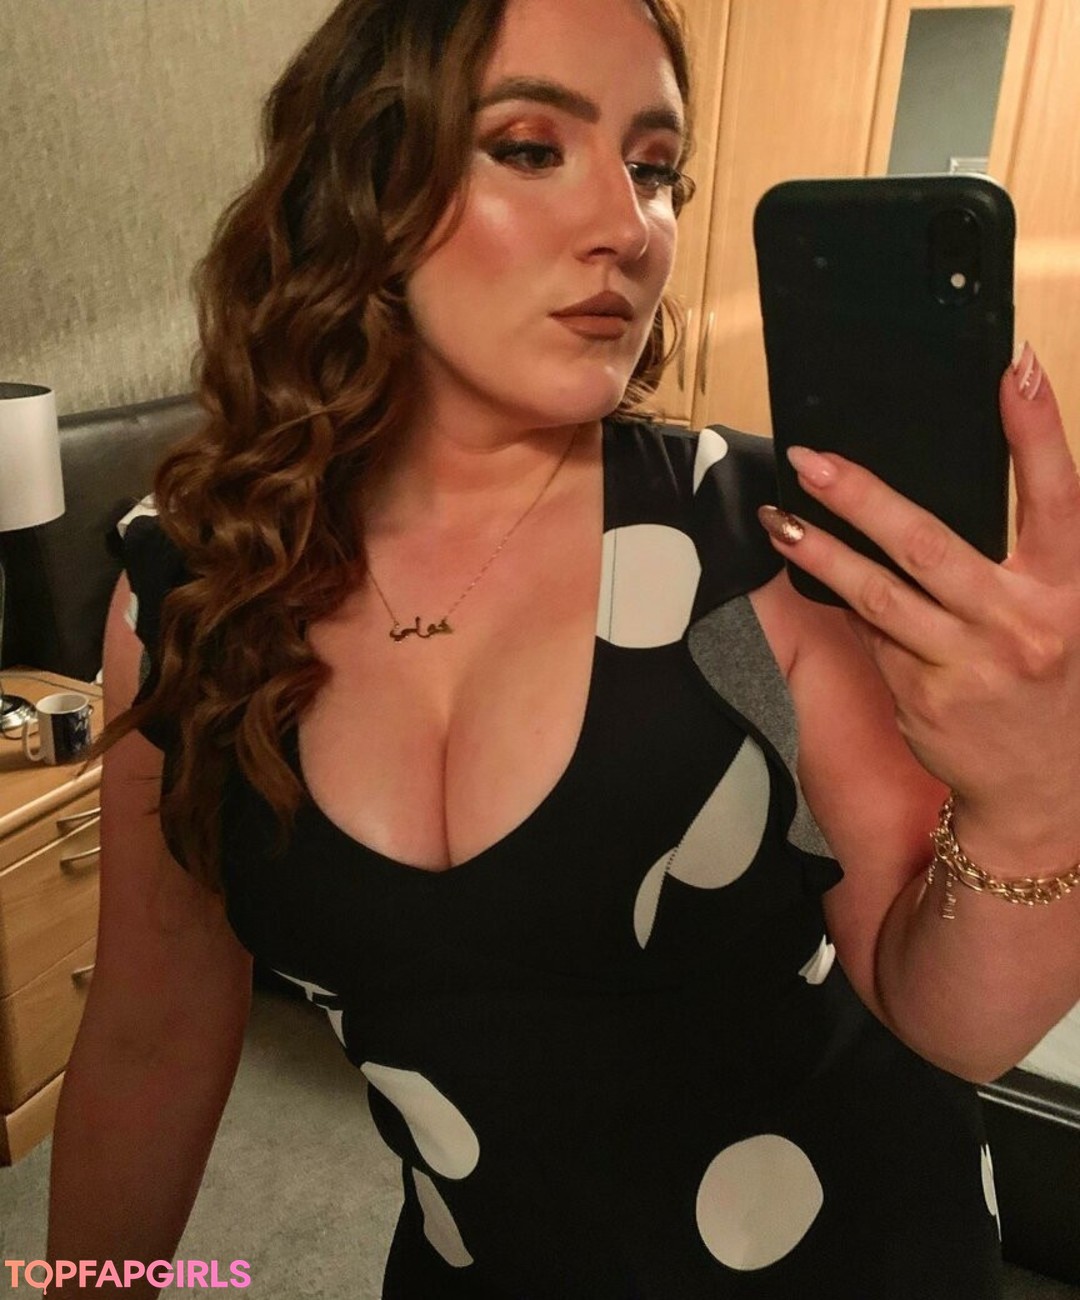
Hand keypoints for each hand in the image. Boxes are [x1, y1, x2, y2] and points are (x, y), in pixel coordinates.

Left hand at [759, 345, 1079, 858]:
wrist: (1043, 791)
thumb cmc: (1051, 685)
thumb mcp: (1065, 614)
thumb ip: (1029, 558)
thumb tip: (943, 496)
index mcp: (1069, 591)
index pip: (1058, 496)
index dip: (1038, 431)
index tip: (1012, 368)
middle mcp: (1021, 624)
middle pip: (930, 543)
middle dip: (862, 497)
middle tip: (811, 460)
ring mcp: (968, 666)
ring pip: (878, 595)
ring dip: (820, 554)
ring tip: (780, 522)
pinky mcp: (923, 698)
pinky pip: (872, 637)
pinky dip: (846, 606)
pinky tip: (815, 579)